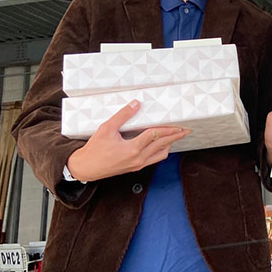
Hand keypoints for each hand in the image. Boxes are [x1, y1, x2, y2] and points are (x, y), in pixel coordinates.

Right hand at [67, 100, 189, 181]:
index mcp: (132, 149)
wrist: (86, 168)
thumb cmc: (94, 149)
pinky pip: (153, 159)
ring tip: (176, 136)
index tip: (178, 125)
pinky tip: (161, 145)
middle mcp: (138, 159)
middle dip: (175, 137)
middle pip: (162, 145)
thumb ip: (122, 116)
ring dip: (169, 145)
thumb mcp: (106, 128)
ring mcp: (138, 164)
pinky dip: (160, 151)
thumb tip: (136, 104)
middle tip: (186, 131)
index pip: (155, 136)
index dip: (167, 129)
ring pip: (160, 155)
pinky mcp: (135, 167)